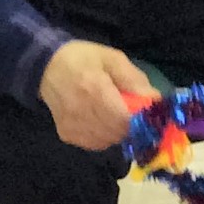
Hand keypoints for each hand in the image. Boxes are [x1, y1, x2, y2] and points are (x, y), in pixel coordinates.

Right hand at [38, 40, 155, 149]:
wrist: (47, 67)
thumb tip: (155, 100)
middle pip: (118, 132)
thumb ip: (134, 80)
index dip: (139, 119)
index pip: (124, 119)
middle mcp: (81, 111)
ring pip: (108, 141)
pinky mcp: (67, 135)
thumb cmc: (83, 59)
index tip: (145, 112)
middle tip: (129, 111)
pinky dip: (104, 136)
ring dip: (117, 131)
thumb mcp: (113, 59)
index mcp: (94, 89)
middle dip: (130, 125)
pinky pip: (96, 144)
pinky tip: (100, 120)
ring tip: (113, 113)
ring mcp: (72, 126)